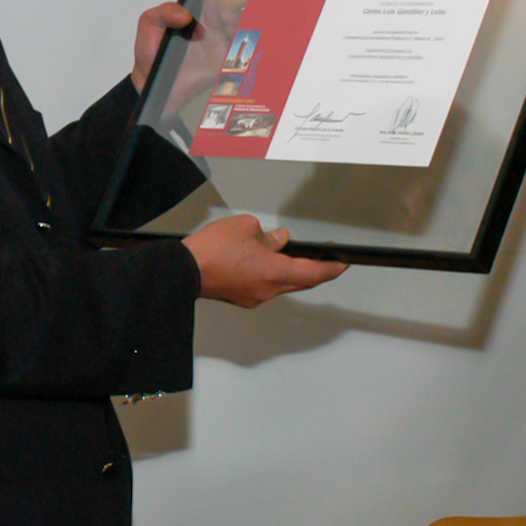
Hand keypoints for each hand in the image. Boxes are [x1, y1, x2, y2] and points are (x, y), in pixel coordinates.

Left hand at [134, 0, 247, 106]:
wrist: (151, 82)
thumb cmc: (151, 54)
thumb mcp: (149, 23)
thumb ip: (164, 11)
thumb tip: (186, 14)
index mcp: (197, 15)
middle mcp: (212, 27)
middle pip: (235, 7)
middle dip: (238, 2)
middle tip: (225, 11)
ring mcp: (219, 44)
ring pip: (243, 25)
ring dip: (240, 19)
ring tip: (227, 22)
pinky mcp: (223, 63)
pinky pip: (243, 49)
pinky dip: (245, 40)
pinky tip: (235, 37)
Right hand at [182, 213, 346, 306]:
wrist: (182, 270)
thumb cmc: (211, 250)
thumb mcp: (245, 228)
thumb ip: (268, 236)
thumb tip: (277, 240)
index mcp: (273, 272)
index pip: (313, 273)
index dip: (331, 268)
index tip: (343, 263)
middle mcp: (267, 290)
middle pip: (300, 282)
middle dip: (313, 269)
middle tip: (324, 258)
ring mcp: (253, 297)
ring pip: (281, 284)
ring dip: (288, 270)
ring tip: (285, 251)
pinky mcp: (241, 297)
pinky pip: (264, 285)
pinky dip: (269, 273)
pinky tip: (262, 260)